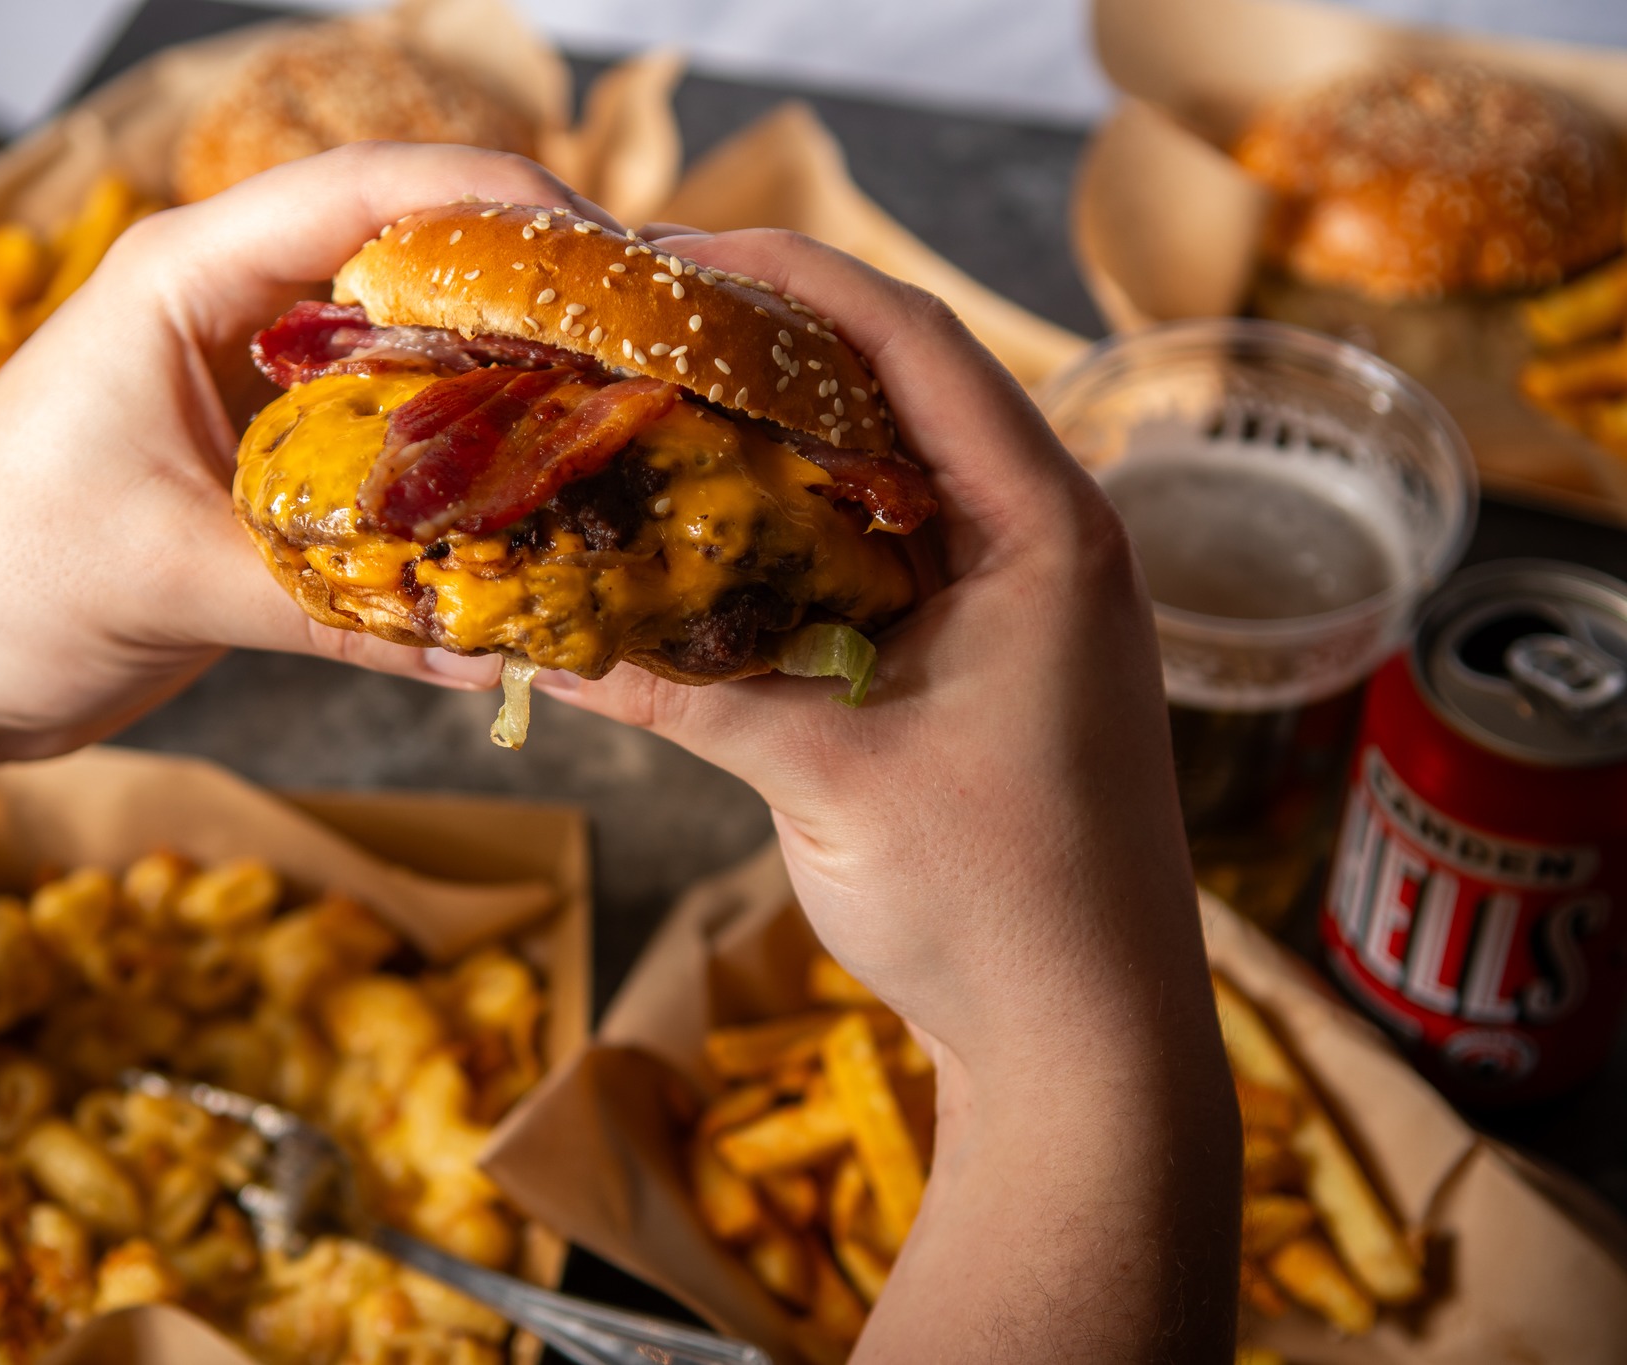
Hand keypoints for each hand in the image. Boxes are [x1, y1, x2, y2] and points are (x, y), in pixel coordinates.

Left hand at [0, 144, 619, 789]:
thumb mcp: (169, 581)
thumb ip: (341, 611)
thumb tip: (502, 650)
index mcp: (189, 276)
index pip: (372, 194)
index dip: (503, 208)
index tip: (614, 261)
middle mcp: (231, 310)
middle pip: (412, 260)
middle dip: (531, 297)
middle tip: (649, 355)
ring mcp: (250, 386)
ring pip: (408, 353)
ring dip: (503, 385)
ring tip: (618, 425)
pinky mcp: (262, 465)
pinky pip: (384, 445)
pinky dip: (455, 469)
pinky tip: (530, 508)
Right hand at [535, 230, 1241, 1360]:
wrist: (1085, 1043)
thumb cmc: (996, 904)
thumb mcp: (827, 777)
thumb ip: (690, 687)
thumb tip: (547, 630)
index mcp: (1045, 530)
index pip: (913, 346)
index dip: (793, 280)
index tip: (675, 254)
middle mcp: (1048, 540)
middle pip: (902, 389)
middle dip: (774, 347)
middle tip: (644, 327)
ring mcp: (1026, 601)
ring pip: (892, 473)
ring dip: (786, 438)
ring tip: (666, 408)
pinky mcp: (993, 659)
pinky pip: (888, 554)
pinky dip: (805, 532)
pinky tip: (718, 538)